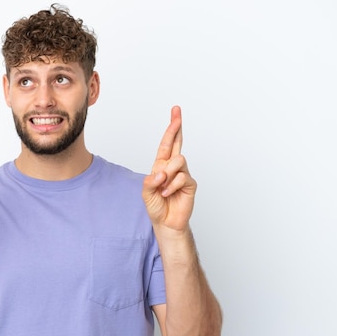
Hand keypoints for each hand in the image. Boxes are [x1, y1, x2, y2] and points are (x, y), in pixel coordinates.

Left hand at [142, 106, 195, 231]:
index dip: (171, 129)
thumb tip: (161, 172)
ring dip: (168, 173)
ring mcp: (183, 175)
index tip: (175, 113)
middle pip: (177, 143)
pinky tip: (167, 193)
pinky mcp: (190, 184)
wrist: (166, 222)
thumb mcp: (146, 193)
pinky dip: (172, 186)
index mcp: (161, 166)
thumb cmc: (156, 207)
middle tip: (177, 112)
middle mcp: (172, 168)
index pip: (167, 144)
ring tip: (163, 187)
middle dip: (176, 127)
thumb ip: (150, 182)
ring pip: (178, 160)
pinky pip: (182, 177)